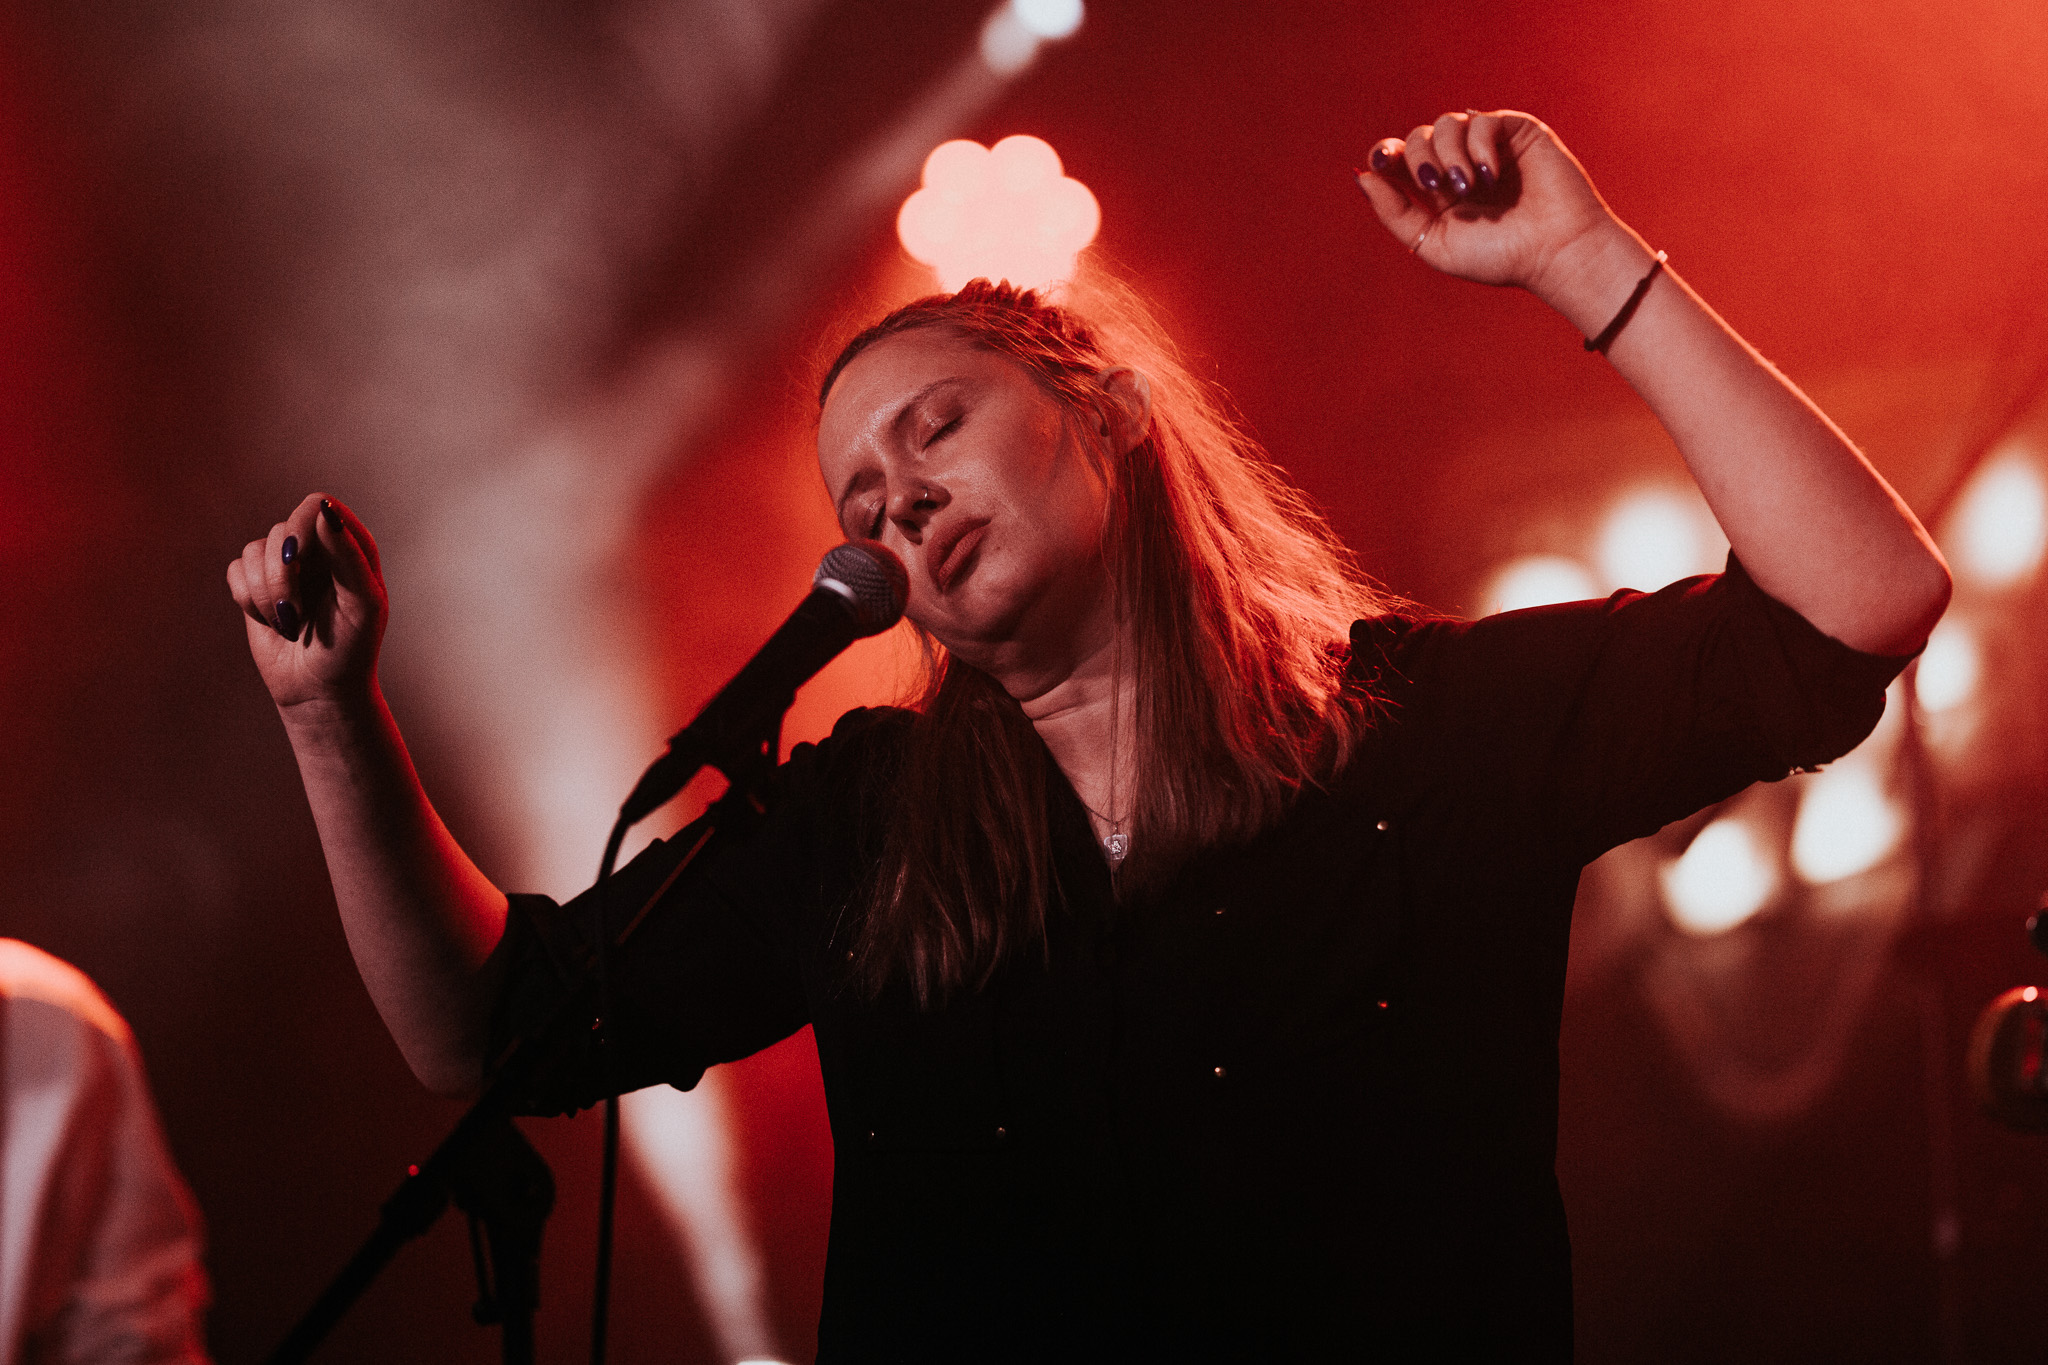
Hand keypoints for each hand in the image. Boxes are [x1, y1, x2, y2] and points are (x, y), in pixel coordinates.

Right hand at [226, 492, 387, 710]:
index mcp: (350, 546)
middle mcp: (317, 549)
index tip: (300, 560)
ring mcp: (286, 565)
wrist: (319, 690)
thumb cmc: (351, 649)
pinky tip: (273, 622)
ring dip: (267, 594)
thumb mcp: (362, 604)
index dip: (302, 527)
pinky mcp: (256, 584)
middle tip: (295, 610)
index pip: (317, 506)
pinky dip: (249, 600)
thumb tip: (325, 511)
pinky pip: (235, 571)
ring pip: (254, 550)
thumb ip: (349, 556)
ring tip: (290, 623)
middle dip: (281, 574)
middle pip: (282, 529)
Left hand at [1355, 110, 1645, 311]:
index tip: (1381, 164)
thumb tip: (1362, 177)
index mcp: (1436, 192)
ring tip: (1468, 187)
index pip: (1398, 159)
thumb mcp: (1433, 243)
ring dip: (1448, 153)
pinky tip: (1489, 176)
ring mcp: (1487, 147)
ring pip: (1446, 124)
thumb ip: (1394, 213)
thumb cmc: (1499, 256)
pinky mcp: (1517, 132)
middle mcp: (1459, 165)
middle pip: (1417, 138)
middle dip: (1419, 158)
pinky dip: (1478, 146)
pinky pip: (1482, 120)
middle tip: (1437, 187)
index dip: (1384, 154)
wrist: (1554, 253)